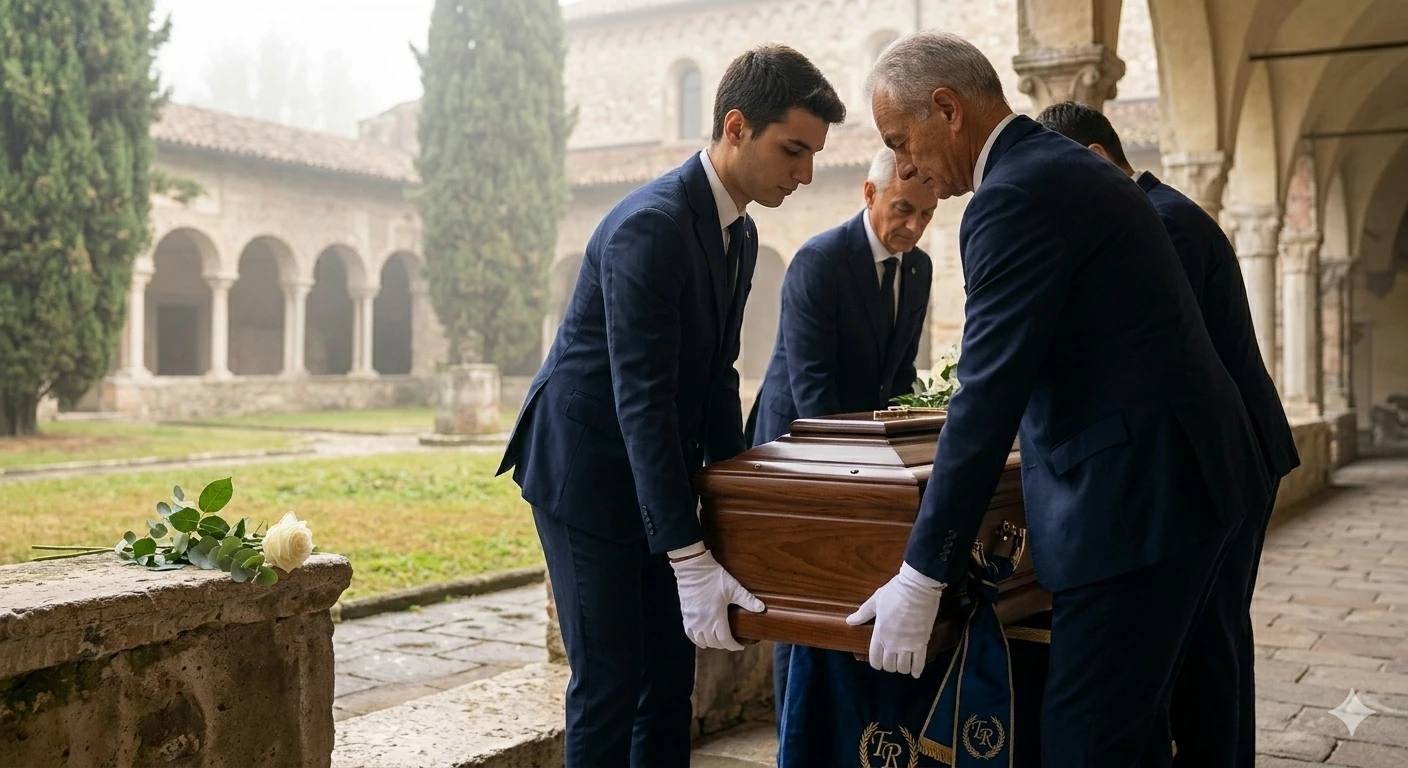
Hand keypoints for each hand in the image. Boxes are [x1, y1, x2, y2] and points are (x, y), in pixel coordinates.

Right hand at [670, 549, 764, 650]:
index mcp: (716, 618)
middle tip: (732, 641)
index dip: (734, 646)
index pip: (725, 641)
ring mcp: (692, 620)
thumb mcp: (733, 588)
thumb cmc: (713, 577)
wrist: (693, 567)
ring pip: (702, 641)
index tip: (740, 646)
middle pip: (714, 643)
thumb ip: (747, 600)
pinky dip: (697, 639)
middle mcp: (703, 623)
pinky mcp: (685, 615)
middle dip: (724, 645)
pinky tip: (702, 639)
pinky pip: (690, 634)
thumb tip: (762, 608)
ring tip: (719, 640)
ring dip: (712, 643)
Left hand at [845, 563, 943, 677]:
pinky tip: (915, 673)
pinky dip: (917, 670)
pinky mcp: (921, 642)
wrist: (917, 588)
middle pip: (889, 666)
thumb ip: (862, 614)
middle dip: (890, 666)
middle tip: (893, 661)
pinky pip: (919, 663)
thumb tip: (849, 621)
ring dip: (903, 668)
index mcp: (879, 633)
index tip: (879, 662)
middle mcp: (892, 643)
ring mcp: (907, 644)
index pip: (874, 658)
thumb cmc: (894, 592)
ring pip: (903, 667)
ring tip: (904, 664)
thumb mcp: (875, 601)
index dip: (876, 663)